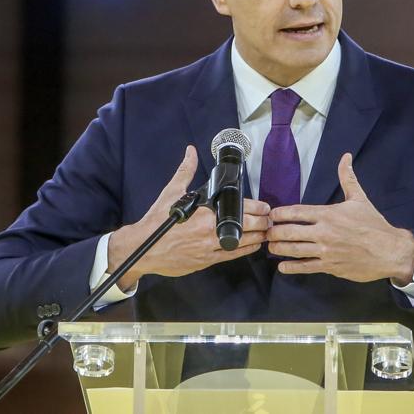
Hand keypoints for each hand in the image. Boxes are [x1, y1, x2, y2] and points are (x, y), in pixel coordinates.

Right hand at [108, 145, 270, 290]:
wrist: (143, 249)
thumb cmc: (157, 222)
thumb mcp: (171, 193)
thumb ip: (185, 171)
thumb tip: (190, 152)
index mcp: (204, 214)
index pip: (240, 209)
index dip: (257, 208)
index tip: (264, 206)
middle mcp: (209, 233)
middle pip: (247, 228)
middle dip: (262, 223)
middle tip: (269, 219)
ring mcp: (209, 249)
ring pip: (243, 244)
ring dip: (258, 237)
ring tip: (266, 232)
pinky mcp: (206, 261)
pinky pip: (232, 256)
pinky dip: (245, 250)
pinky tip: (252, 245)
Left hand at [266, 153, 413, 282]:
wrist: (390, 251)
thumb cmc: (374, 225)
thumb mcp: (360, 199)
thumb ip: (347, 178)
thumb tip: (345, 157)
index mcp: (329, 214)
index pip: (297, 212)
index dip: (279, 214)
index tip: (271, 215)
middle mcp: (324, 232)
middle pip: (290, 231)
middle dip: (274, 232)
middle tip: (266, 232)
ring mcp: (326, 250)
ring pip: (294, 250)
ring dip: (278, 248)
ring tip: (271, 246)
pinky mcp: (330, 266)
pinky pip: (305, 267)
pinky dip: (291, 267)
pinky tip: (282, 266)